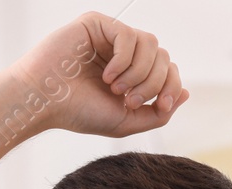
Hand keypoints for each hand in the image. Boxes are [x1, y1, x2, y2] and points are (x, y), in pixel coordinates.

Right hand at [9, 11, 188, 138]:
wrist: (44, 102)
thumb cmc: (78, 112)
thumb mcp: (125, 121)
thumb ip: (158, 113)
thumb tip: (186, 94)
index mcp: (131, 73)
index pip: (168, 70)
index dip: (172, 87)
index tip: (162, 106)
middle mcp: (124, 53)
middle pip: (164, 56)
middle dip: (153, 83)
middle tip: (128, 99)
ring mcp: (111, 37)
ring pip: (151, 44)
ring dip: (139, 72)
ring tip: (115, 88)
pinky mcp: (98, 24)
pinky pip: (129, 36)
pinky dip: (123, 60)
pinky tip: (107, 75)